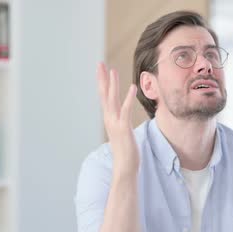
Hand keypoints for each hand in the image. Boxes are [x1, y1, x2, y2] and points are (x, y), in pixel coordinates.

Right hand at [97, 62, 139, 176]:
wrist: (125, 167)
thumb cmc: (126, 152)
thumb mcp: (123, 134)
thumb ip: (121, 125)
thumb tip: (122, 121)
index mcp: (110, 119)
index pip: (104, 98)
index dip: (103, 83)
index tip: (102, 70)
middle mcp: (110, 119)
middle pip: (104, 95)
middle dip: (102, 79)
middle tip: (100, 64)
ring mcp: (115, 123)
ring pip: (112, 100)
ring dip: (113, 85)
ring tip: (113, 70)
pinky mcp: (123, 128)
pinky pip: (126, 110)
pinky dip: (128, 98)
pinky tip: (132, 87)